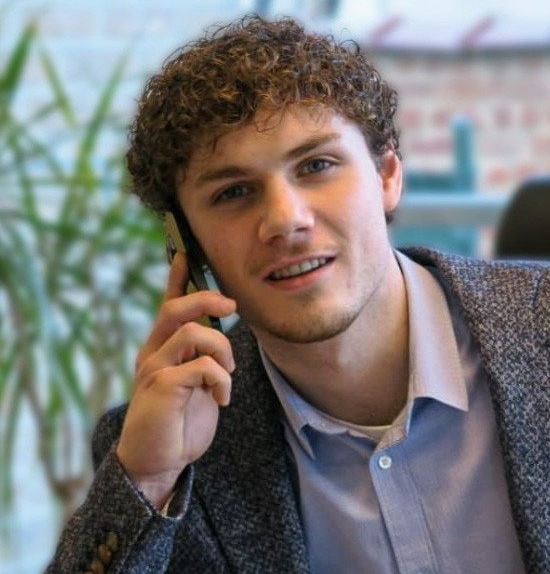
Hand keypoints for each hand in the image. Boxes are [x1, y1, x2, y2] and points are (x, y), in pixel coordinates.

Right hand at [116, 252, 236, 507]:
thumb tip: (219, 333)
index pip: (168, 305)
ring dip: (223, 350)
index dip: (177, 278)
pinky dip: (222, 379)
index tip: (186, 253)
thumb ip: (200, 357)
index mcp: (161, 348)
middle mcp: (153, 353)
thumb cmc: (179, 420)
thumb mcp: (194, 383)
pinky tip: (222, 398)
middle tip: (231, 306)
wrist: (157, 461)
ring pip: (194, 334)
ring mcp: (154, 369)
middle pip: (176, 309)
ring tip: (227, 373)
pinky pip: (202, 366)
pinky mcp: (161, 387)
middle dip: (207, 299)